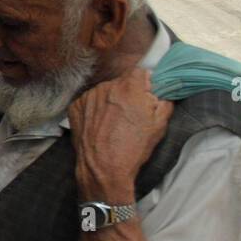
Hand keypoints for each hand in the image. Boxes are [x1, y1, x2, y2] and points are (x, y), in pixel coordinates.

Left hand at [69, 68, 172, 198]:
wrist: (103, 168)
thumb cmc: (134, 147)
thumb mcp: (160, 124)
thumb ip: (165, 100)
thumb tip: (165, 90)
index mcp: (129, 87)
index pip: (140, 73)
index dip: (145, 84)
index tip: (146, 98)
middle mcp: (106, 87)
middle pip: (121, 82)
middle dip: (128, 94)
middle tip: (131, 114)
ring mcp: (88, 97)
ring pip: (104, 91)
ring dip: (110, 100)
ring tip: (114, 122)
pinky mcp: (75, 107)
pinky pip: (90, 101)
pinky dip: (95, 109)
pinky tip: (101, 125)